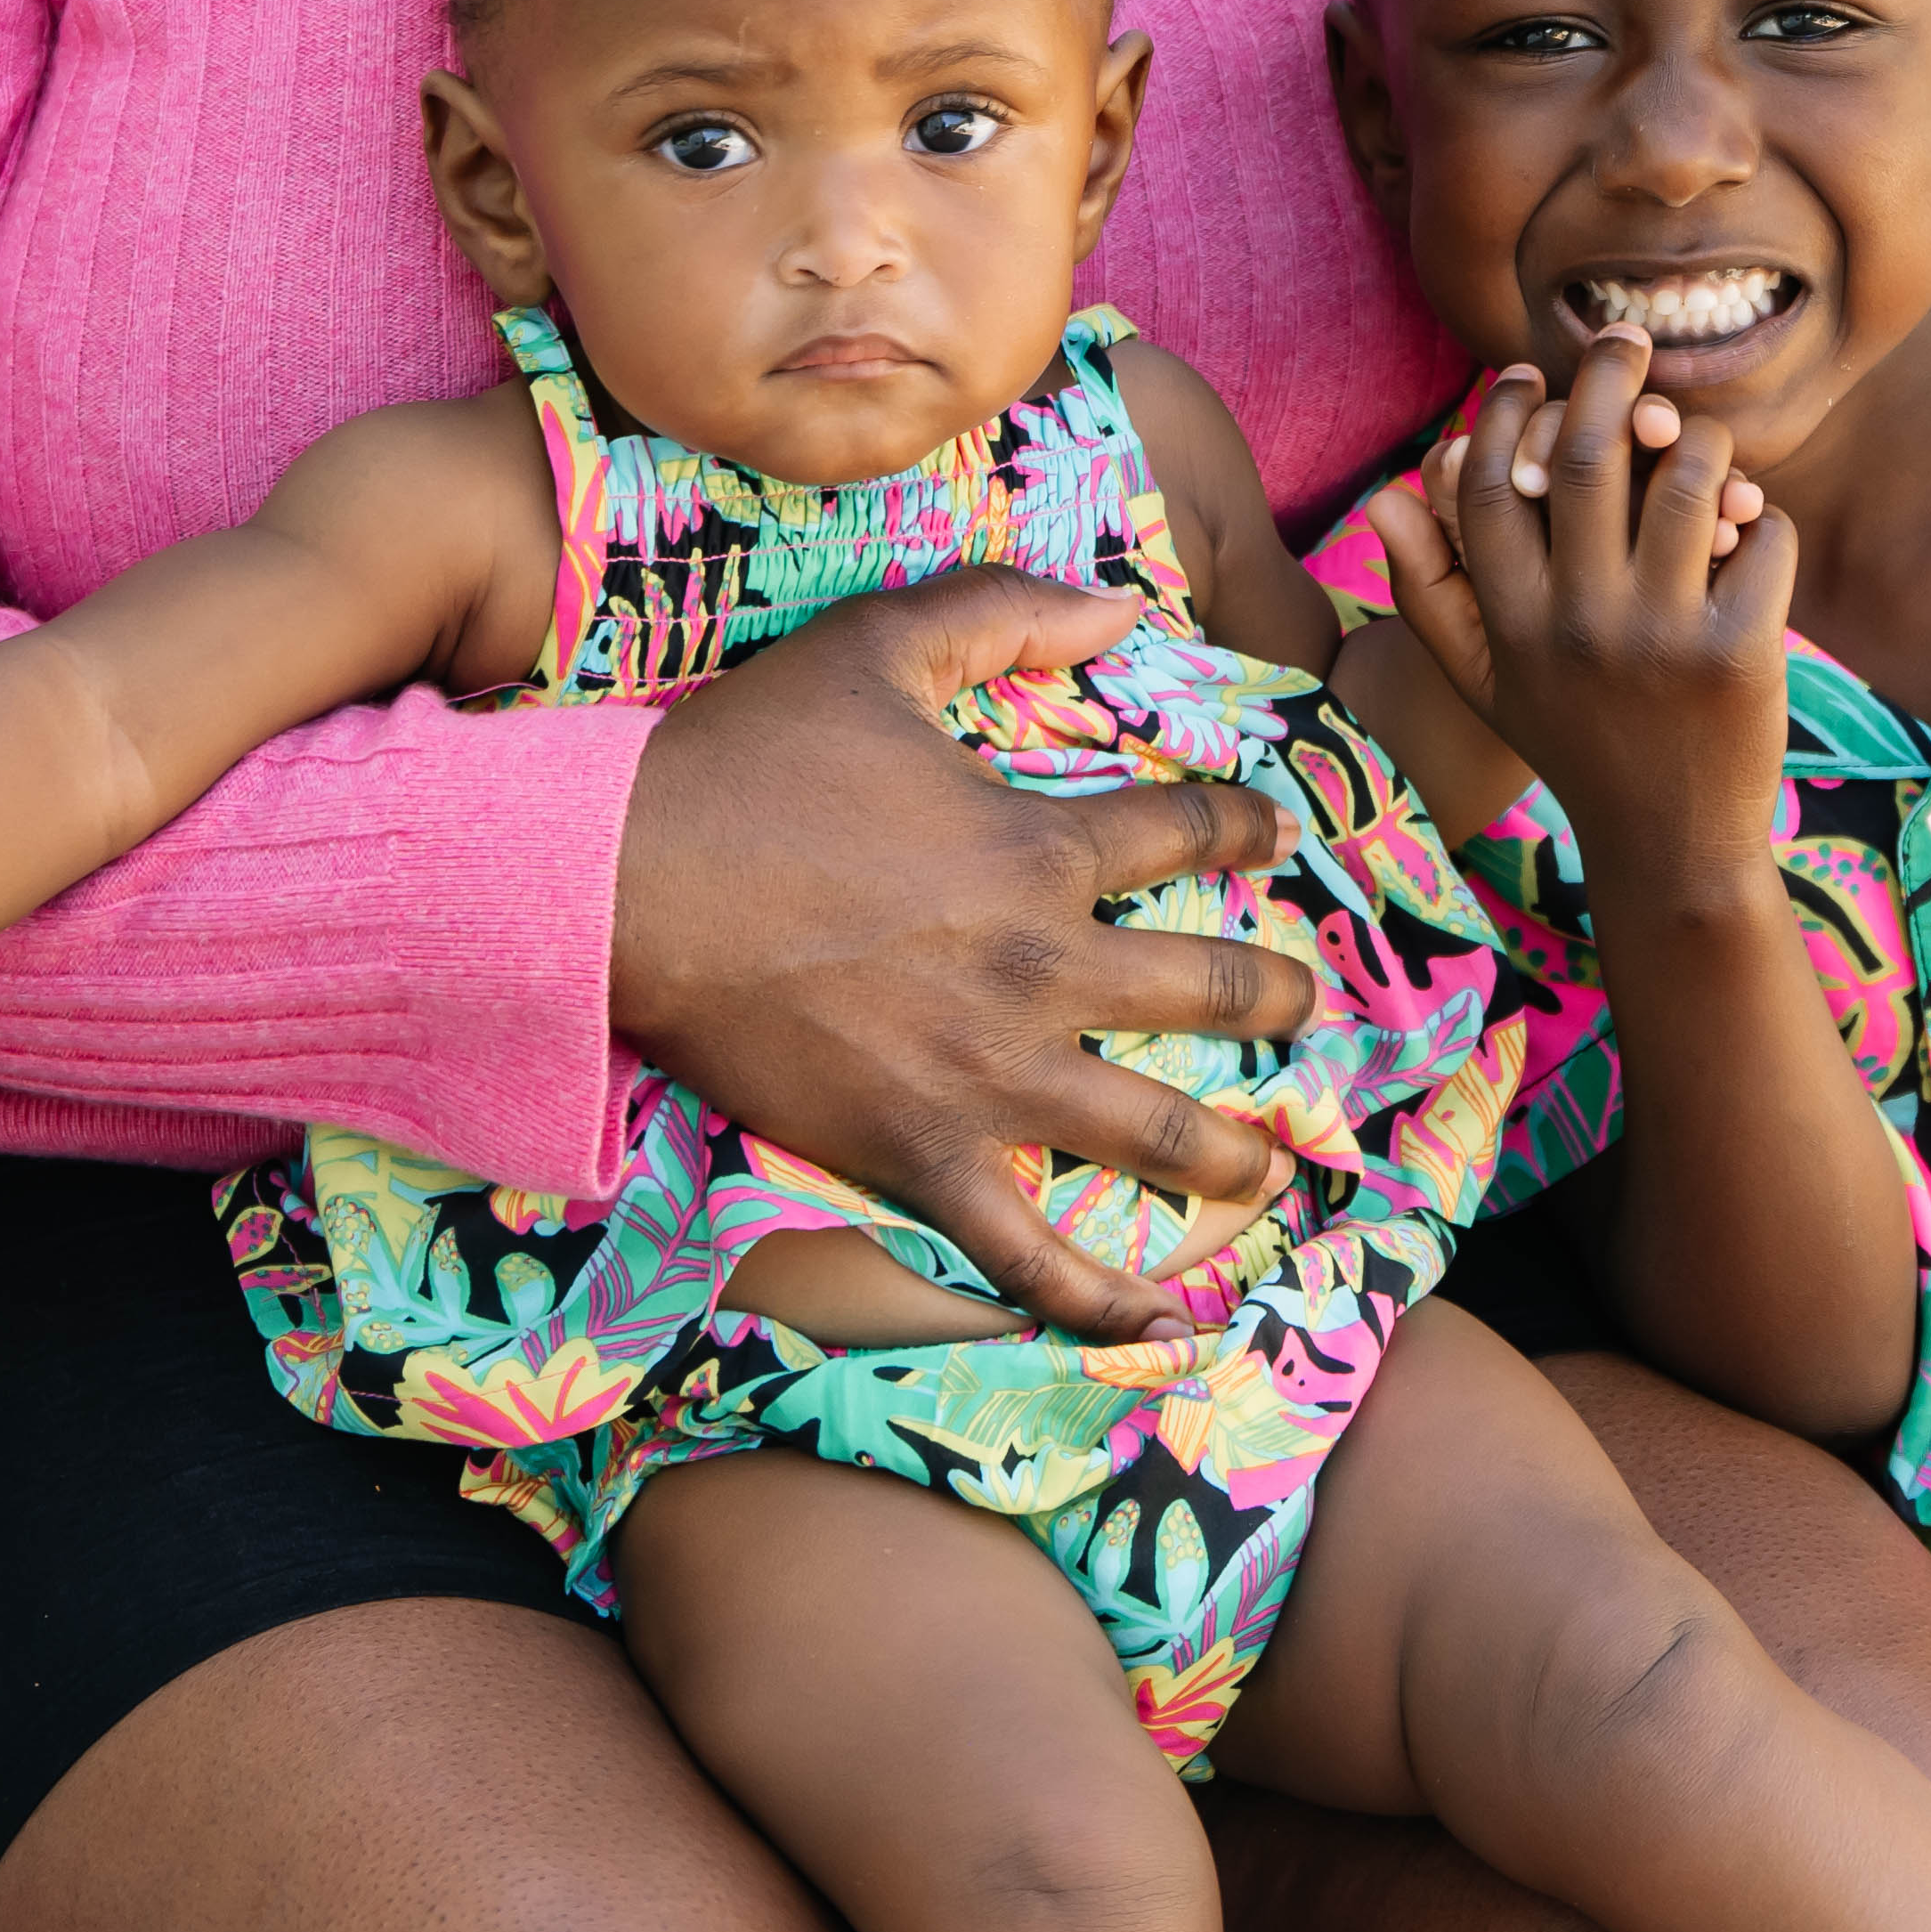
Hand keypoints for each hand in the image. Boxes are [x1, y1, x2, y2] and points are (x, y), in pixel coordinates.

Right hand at [609, 566, 1306, 1345]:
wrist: (626, 886)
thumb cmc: (746, 762)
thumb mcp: (879, 644)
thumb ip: (1005, 613)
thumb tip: (1124, 607)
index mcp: (1039, 848)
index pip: (1187, 833)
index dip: (1246, 827)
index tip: (1275, 833)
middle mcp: (1041, 968)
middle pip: (1204, 988)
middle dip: (1273, 997)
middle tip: (1303, 1006)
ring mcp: (989, 1074)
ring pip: (1154, 1130)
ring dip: (1229, 1154)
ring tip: (1267, 1169)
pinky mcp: (922, 1155)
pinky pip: (1028, 1251)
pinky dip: (1099, 1297)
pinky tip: (1160, 1324)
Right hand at [1366, 337, 1790, 891]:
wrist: (1670, 848)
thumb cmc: (1576, 744)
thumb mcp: (1485, 681)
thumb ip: (1428, 591)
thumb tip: (1384, 490)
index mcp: (1511, 622)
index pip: (1490, 482)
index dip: (1505, 413)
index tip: (1526, 375)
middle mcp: (1578, 624)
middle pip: (1591, 454)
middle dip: (1610, 376)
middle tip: (1627, 339)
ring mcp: (1662, 637)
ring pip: (1688, 477)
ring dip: (1699, 440)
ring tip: (1692, 437)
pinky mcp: (1741, 652)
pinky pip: (1761, 532)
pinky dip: (1760, 516)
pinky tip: (1746, 533)